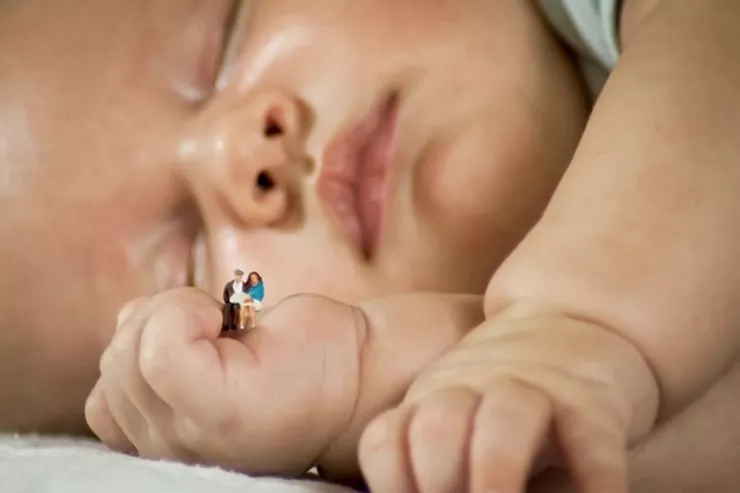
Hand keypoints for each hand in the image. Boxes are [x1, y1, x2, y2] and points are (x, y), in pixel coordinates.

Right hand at [85, 288, 482, 477]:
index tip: (202, 344)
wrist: (355, 372)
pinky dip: (185, 312)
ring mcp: (194, 439)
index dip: (143, 351)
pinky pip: (163, 345)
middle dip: (161, 322)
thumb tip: (129, 320)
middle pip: (114, 363)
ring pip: (132, 348)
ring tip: (229, 328)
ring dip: (176, 312)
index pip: (101, 401)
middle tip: (221, 330)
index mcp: (166, 446)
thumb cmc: (285, 356)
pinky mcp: (223, 409)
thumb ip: (151, 352)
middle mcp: (173, 454)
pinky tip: (230, 321)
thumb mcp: (200, 356)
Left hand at [359, 309, 657, 492]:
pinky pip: (590, 441)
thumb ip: (432, 455)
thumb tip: (410, 491)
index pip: (389, 438)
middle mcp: (475, 390)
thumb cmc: (502, 385)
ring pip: (506, 420)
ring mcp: (535, 390)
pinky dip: (593, 479)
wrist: (575, 317)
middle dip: (436, 480)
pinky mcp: (592, 403)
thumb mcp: (452, 407)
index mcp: (432, 398)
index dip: (389, 480)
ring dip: (496, 473)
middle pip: (438, 427)